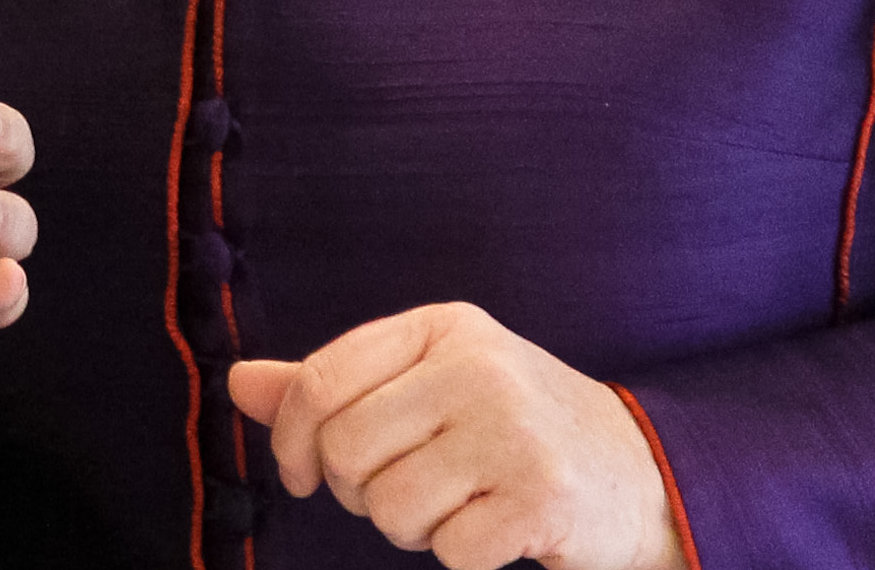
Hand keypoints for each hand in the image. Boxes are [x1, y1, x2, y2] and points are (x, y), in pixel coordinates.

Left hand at [228, 302, 683, 569]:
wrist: (637, 473)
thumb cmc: (506, 428)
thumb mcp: (424, 384)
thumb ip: (332, 386)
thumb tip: (237, 383)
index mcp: (441, 328)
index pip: (321, 381)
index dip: (291, 441)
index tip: (301, 475)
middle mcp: (477, 367)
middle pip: (347, 452)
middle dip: (360, 493)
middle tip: (406, 492)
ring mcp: (514, 430)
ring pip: (390, 507)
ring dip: (412, 528)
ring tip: (457, 506)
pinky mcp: (543, 497)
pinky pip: (447, 552)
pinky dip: (461, 556)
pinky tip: (497, 530)